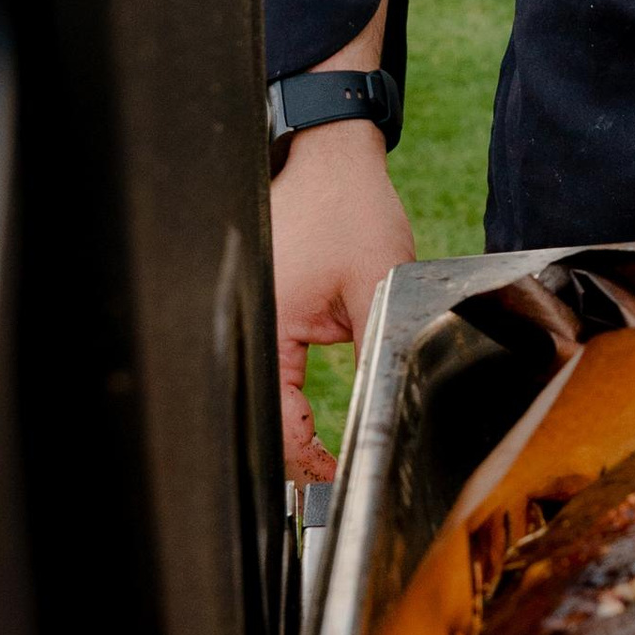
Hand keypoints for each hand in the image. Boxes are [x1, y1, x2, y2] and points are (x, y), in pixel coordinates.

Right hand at [271, 116, 412, 481]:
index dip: (305, 454)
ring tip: (318, 457)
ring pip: (261, 389)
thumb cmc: (349, 210)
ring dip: (288, 421)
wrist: (333, 161)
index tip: (333, 473)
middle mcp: (247, 319)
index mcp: (267, 319)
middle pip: (261, 407)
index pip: (277, 413)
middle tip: (327, 473)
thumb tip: (387, 401)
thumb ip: (379, 345)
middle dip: (292, 447)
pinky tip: (307, 418)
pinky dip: (285, 394)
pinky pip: (265, 363)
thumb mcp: (378, 283)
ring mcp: (249, 312)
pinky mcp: (258, 306)